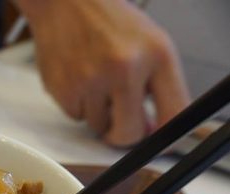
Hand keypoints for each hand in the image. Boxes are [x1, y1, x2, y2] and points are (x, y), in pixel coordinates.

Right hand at [17, 0, 189, 146]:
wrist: (66, 2)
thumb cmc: (108, 21)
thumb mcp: (148, 44)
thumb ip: (156, 86)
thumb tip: (151, 129)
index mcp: (157, 55)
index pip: (173, 113)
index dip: (163, 133)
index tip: (155, 136)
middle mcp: (125, 68)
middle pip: (129, 133)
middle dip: (123, 133)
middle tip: (118, 122)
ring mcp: (92, 80)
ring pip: (98, 126)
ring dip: (97, 113)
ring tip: (94, 82)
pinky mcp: (64, 89)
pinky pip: (75, 116)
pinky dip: (76, 105)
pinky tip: (77, 78)